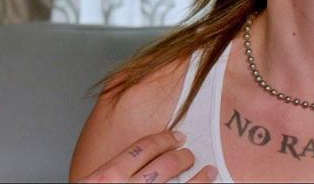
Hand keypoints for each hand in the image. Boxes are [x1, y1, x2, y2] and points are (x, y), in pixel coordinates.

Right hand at [77, 130, 216, 182]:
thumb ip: (110, 172)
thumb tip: (134, 161)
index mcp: (106, 177)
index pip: (143, 148)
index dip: (164, 139)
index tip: (176, 136)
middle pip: (163, 164)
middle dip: (181, 156)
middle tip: (188, 153)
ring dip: (197, 175)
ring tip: (207, 170)